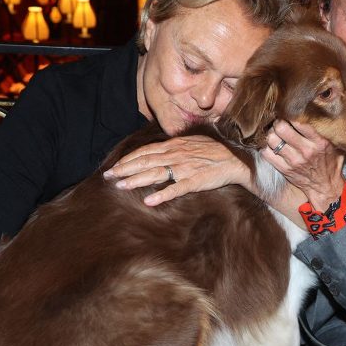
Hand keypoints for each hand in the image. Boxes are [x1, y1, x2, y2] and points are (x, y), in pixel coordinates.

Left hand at [103, 135, 252, 205]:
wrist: (236, 160)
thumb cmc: (214, 152)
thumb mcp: (191, 143)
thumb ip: (173, 148)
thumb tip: (157, 152)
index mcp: (174, 146)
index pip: (146, 152)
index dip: (128, 159)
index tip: (114, 167)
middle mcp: (176, 155)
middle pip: (146, 162)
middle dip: (125, 169)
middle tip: (108, 177)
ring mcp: (185, 168)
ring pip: (156, 174)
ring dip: (137, 180)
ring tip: (121, 186)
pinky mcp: (195, 181)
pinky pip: (176, 189)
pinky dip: (162, 195)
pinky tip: (150, 201)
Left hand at [263, 120, 345, 210]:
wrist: (325, 187)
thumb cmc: (331, 163)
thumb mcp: (335, 145)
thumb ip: (327, 131)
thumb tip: (317, 112)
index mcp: (319, 142)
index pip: (299, 122)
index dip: (290, 114)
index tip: (289, 113)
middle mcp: (306, 151)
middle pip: (281, 128)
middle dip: (278, 122)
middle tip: (279, 122)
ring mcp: (294, 161)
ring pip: (271, 140)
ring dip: (270, 133)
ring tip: (274, 133)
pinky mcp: (284, 169)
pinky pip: (266, 154)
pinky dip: (265, 147)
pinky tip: (270, 145)